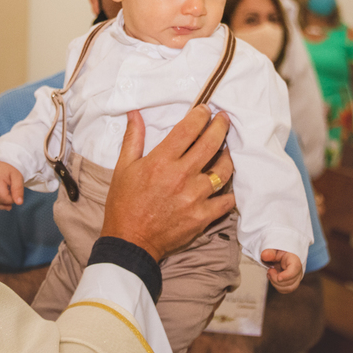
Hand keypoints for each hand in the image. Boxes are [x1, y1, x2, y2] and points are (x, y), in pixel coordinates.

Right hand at [0, 161, 23, 210]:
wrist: (1, 158)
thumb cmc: (10, 167)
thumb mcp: (17, 176)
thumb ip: (18, 189)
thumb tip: (19, 203)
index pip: (2, 198)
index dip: (11, 200)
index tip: (16, 196)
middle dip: (3, 204)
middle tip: (11, 202)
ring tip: (4, 204)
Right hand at [101, 105, 235, 261]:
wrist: (130, 242)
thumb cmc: (124, 204)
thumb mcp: (123, 168)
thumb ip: (133, 138)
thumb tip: (135, 113)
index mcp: (161, 161)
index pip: (188, 129)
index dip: (200, 115)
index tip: (205, 110)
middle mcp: (181, 176)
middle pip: (211, 144)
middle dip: (221, 127)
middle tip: (224, 120)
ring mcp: (195, 197)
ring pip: (223, 171)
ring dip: (227, 157)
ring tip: (226, 151)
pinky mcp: (202, 217)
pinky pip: (226, 201)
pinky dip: (228, 192)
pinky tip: (225, 185)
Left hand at [261, 249, 302, 292]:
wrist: (281, 256)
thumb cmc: (279, 252)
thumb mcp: (274, 249)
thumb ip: (269, 252)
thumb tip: (265, 255)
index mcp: (295, 260)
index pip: (295, 269)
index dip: (287, 276)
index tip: (278, 278)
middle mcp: (298, 271)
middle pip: (290, 281)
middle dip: (276, 279)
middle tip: (269, 270)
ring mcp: (296, 278)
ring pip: (288, 288)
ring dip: (276, 284)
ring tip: (270, 274)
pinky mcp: (292, 284)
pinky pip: (285, 290)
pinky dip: (277, 286)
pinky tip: (272, 278)